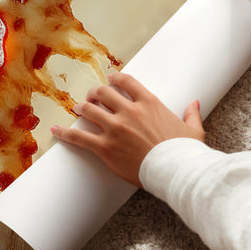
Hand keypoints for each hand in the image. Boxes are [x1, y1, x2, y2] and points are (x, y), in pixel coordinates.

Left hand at [50, 73, 203, 187]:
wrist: (175, 171)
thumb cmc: (185, 152)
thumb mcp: (192, 130)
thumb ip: (191, 114)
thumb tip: (195, 103)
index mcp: (149, 103)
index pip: (126, 82)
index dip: (115, 78)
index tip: (111, 79)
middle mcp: (129, 111)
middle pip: (103, 93)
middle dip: (95, 93)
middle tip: (92, 96)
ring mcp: (115, 128)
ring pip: (90, 110)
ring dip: (82, 107)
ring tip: (78, 108)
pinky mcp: (105, 147)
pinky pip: (79, 137)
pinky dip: (65, 133)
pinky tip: (55, 130)